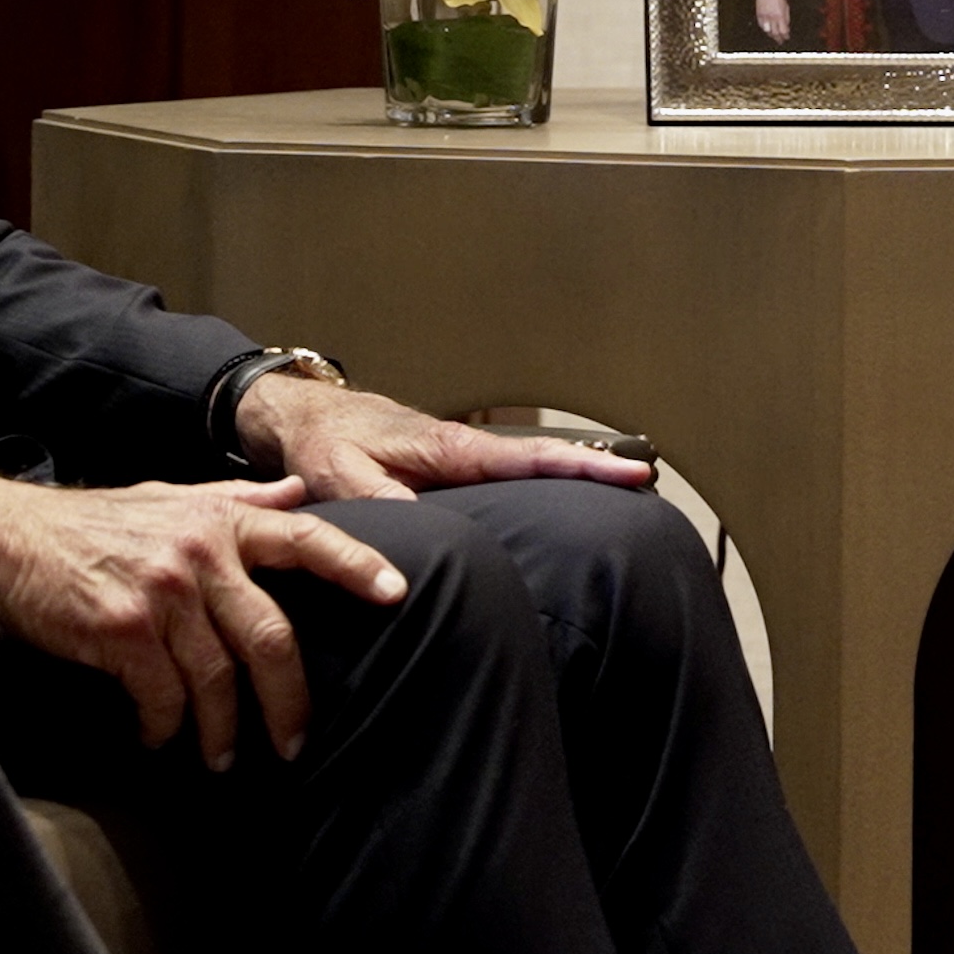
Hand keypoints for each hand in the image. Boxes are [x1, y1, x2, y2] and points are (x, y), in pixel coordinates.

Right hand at [0, 473, 405, 769]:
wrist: (11, 537)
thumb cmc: (99, 524)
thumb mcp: (173, 499)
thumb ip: (238, 503)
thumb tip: (298, 495)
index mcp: (222, 520)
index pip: (305, 537)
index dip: (355, 564)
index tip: (397, 593)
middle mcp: (201, 552)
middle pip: (270, 635)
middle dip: (289, 698)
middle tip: (296, 742)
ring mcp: (163, 591)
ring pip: (218, 677)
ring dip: (224, 728)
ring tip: (223, 756)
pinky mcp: (123, 629)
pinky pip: (163, 695)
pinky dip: (166, 726)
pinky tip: (160, 736)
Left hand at [236, 373, 656, 501]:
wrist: (301, 419)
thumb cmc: (323, 442)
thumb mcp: (342, 476)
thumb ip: (382, 504)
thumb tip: (426, 535)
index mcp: (451, 449)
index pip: (531, 458)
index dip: (584, 467)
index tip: (634, 472)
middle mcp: (464, 450)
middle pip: (545, 462)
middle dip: (597, 472)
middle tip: (652, 487)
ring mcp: (460, 459)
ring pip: (528, 470)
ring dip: (572, 479)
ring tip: (623, 500)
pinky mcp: (448, 471)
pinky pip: (506, 478)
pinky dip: (540, 483)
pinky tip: (554, 507)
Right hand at [755, 0, 792, 41]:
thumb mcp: (786, 6)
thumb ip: (786, 17)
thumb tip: (786, 27)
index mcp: (780, 15)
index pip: (783, 31)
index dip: (785, 36)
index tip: (786, 38)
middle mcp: (772, 17)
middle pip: (775, 33)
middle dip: (778, 38)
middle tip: (780, 41)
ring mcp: (764, 16)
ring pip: (767, 31)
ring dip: (771, 35)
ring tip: (774, 37)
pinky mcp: (758, 13)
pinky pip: (761, 25)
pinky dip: (764, 29)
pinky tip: (767, 30)